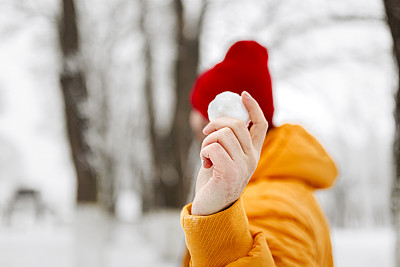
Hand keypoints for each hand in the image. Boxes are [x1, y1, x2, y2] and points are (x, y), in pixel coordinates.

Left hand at [191, 91, 267, 215]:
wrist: (210, 208)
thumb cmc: (214, 180)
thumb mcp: (224, 157)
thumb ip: (227, 141)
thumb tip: (218, 119)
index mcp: (252, 153)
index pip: (260, 125)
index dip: (253, 107)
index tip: (243, 95)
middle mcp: (251, 159)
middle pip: (236, 124)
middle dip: (216, 123)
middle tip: (206, 134)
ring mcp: (243, 166)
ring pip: (223, 134)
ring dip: (207, 140)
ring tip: (206, 155)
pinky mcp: (229, 173)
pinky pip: (212, 147)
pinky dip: (203, 152)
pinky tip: (205, 164)